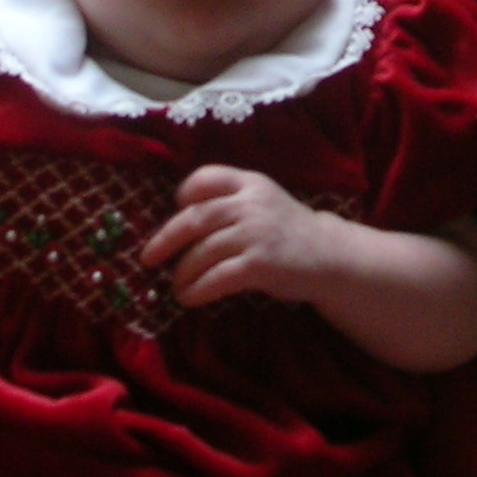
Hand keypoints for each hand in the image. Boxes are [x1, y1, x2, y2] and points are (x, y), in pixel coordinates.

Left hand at [140, 165, 335, 307]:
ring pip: (202, 252)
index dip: (184, 194)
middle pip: (194, 218)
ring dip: (181, 273)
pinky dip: (197, 290)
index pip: (205, 178)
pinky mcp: (259, 264)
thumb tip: (178, 223)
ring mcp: (255, 233)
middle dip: (165, 240)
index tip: (175, 210)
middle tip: (147, 258)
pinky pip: (216, 278)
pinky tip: (190, 298)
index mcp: (249, 182)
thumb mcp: (263, 201)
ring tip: (175, 287)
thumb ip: (230, 202)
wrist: (329, 256)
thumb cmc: (287, 230)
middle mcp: (250, 203)